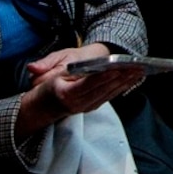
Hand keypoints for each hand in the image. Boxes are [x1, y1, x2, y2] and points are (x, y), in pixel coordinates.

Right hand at [14, 43, 146, 138]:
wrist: (46, 104)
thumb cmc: (48, 83)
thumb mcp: (46, 70)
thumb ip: (45, 66)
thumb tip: (33, 68)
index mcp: (65, 93)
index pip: (87, 84)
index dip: (102, 77)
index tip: (116, 69)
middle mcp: (78, 103)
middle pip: (103, 89)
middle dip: (121, 78)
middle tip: (136, 67)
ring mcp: (87, 107)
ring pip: (109, 93)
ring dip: (126, 82)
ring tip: (139, 70)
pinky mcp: (93, 106)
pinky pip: (110, 96)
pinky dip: (122, 87)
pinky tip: (132, 79)